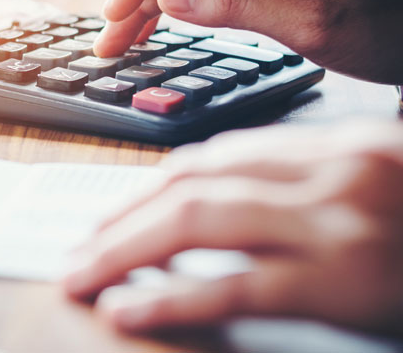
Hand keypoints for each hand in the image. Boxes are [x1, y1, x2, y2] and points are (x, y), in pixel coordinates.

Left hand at [62, 120, 402, 333]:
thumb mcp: (379, 183)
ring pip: (199, 222)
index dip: (152, 186)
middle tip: (81, 247)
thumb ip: (311, 185)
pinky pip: (237, 285)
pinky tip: (130, 309)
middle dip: (124, 217)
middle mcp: (333, 172)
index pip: (218, 156)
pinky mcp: (348, 282)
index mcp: (338, 145)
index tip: (115, 211)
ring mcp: (340, 224)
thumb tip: (227, 202)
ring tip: (84, 274)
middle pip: (194, 184)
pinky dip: (172, 296)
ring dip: (127, 249)